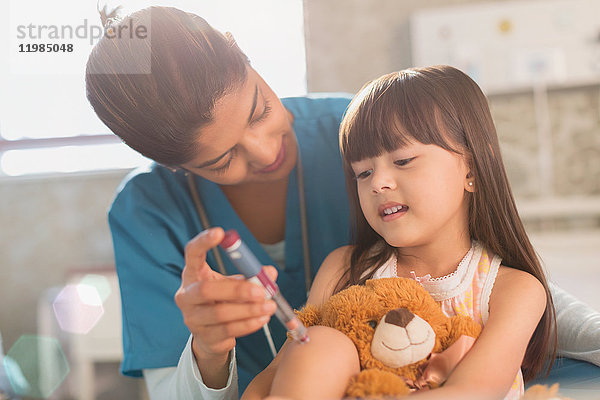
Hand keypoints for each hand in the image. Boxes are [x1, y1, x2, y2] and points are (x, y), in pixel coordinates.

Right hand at [174, 227, 277, 378]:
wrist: (212, 335)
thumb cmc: (222, 301)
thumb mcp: (235, 283)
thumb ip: (252, 276)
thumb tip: (270, 273)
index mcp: (193, 275)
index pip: (192, 254)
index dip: (203, 242)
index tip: (220, 233)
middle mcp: (186, 296)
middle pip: (206, 290)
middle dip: (237, 290)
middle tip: (261, 291)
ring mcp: (192, 319)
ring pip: (220, 314)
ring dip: (249, 309)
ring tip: (269, 306)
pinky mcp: (203, 338)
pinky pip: (228, 330)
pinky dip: (249, 324)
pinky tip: (262, 318)